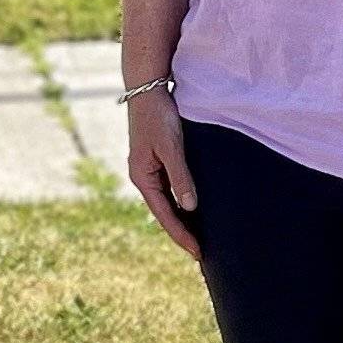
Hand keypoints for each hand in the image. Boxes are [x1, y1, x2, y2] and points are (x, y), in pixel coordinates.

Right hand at [123, 86, 198, 257]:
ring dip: (181, 219)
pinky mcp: (157, 160)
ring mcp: (149, 169)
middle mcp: (144, 177)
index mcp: (142, 177)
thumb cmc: (158, 116)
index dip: (181, 234)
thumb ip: (181, 176)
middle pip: (164, 212)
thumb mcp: (171, 146)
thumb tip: (191, 208)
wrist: (147, 89)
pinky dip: (181, 203)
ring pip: (167, 202)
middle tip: (200, 253)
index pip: (164, 214)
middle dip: (181, 232)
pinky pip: (169, 189)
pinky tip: (192, 209)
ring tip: (199, 237)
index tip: (197, 252)